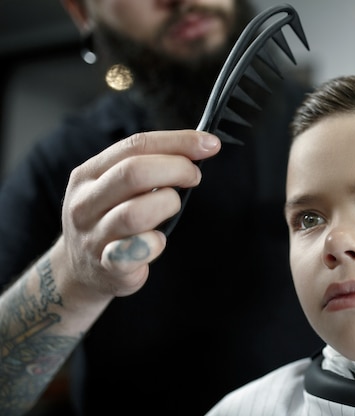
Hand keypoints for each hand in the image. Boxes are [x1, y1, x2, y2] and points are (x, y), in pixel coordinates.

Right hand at [59, 129, 220, 296]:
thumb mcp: (117, 187)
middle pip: (133, 173)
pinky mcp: (107, 266)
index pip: (135, 145)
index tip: (209, 143)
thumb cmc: (111, 219)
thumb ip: (148, 165)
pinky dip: (155, 244)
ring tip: (172, 207)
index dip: (177, 142)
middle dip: (177, 169)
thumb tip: (198, 145)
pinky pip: (135, 251)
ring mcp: (94, 236)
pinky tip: (158, 241)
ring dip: (168, 204)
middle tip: (194, 177)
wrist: (81, 271)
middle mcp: (85, 203)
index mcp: (88, 174)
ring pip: (136, 213)